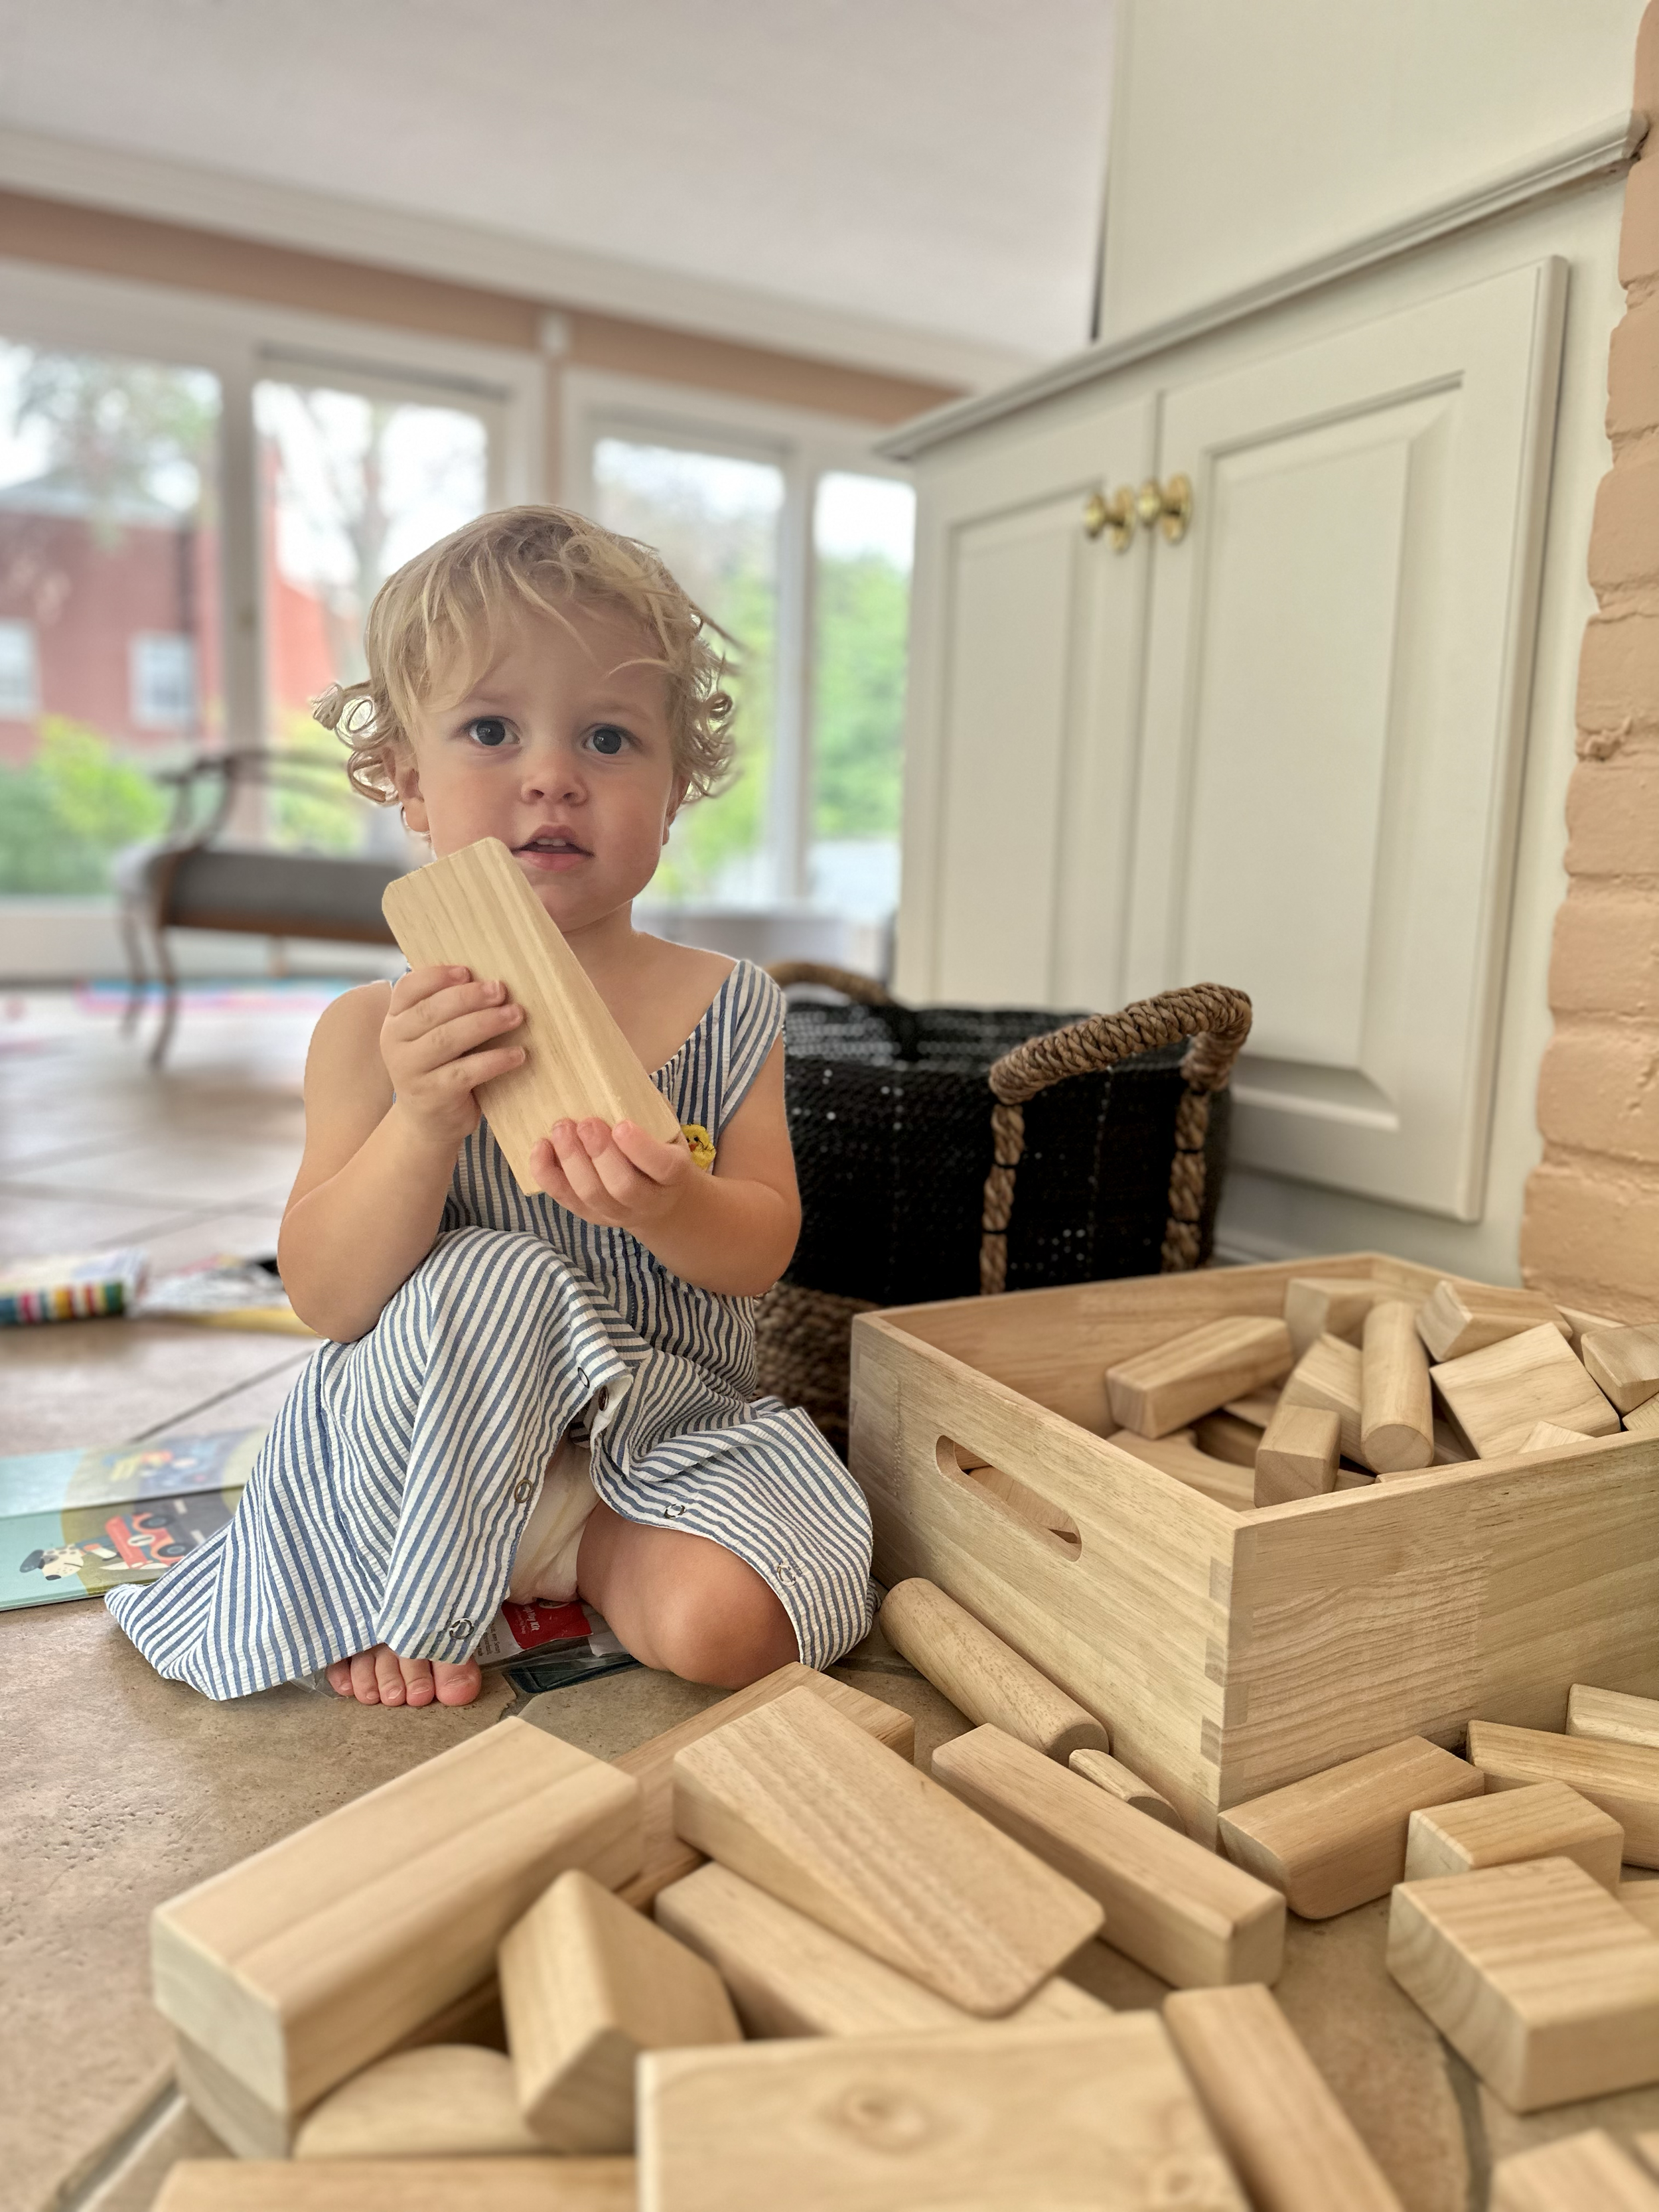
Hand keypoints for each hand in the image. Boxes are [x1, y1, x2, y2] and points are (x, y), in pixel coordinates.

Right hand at [380, 965, 524, 1148]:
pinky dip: (494, 1060)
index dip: (437, 976)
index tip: (468, 971)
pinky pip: (466, 1072)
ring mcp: (410, 1071)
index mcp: (395, 1020)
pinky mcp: (432, 1095)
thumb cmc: (440, 1067)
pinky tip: (518, 1054)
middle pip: (432, 1011)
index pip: (409, 988)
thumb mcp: (433, 1036)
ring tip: (516, 1015)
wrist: (429, 1122)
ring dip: (486, 1023)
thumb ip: (448, 1009)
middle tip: (501, 990)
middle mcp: (395, 1043)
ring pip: (448, 1039)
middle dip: (470, 997)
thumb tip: (489, 978)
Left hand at [527, 1116, 695, 1233]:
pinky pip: (564, 1198)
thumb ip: (650, 1107)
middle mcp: (647, 1200)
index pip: (663, 1167)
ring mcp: (616, 1212)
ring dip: (572, 1161)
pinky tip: (540, 1146)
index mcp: (673, 1175)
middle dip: (601, 1153)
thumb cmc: (659, 1150)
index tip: (622, 1125)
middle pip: (623, 1186)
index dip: (641, 1148)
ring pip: (591, 1194)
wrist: (659, 1199)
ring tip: (561, 1129)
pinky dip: (547, 1173)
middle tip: (586, 1123)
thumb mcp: (666, 1129)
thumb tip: (618, 1072)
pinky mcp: (588, 1214)